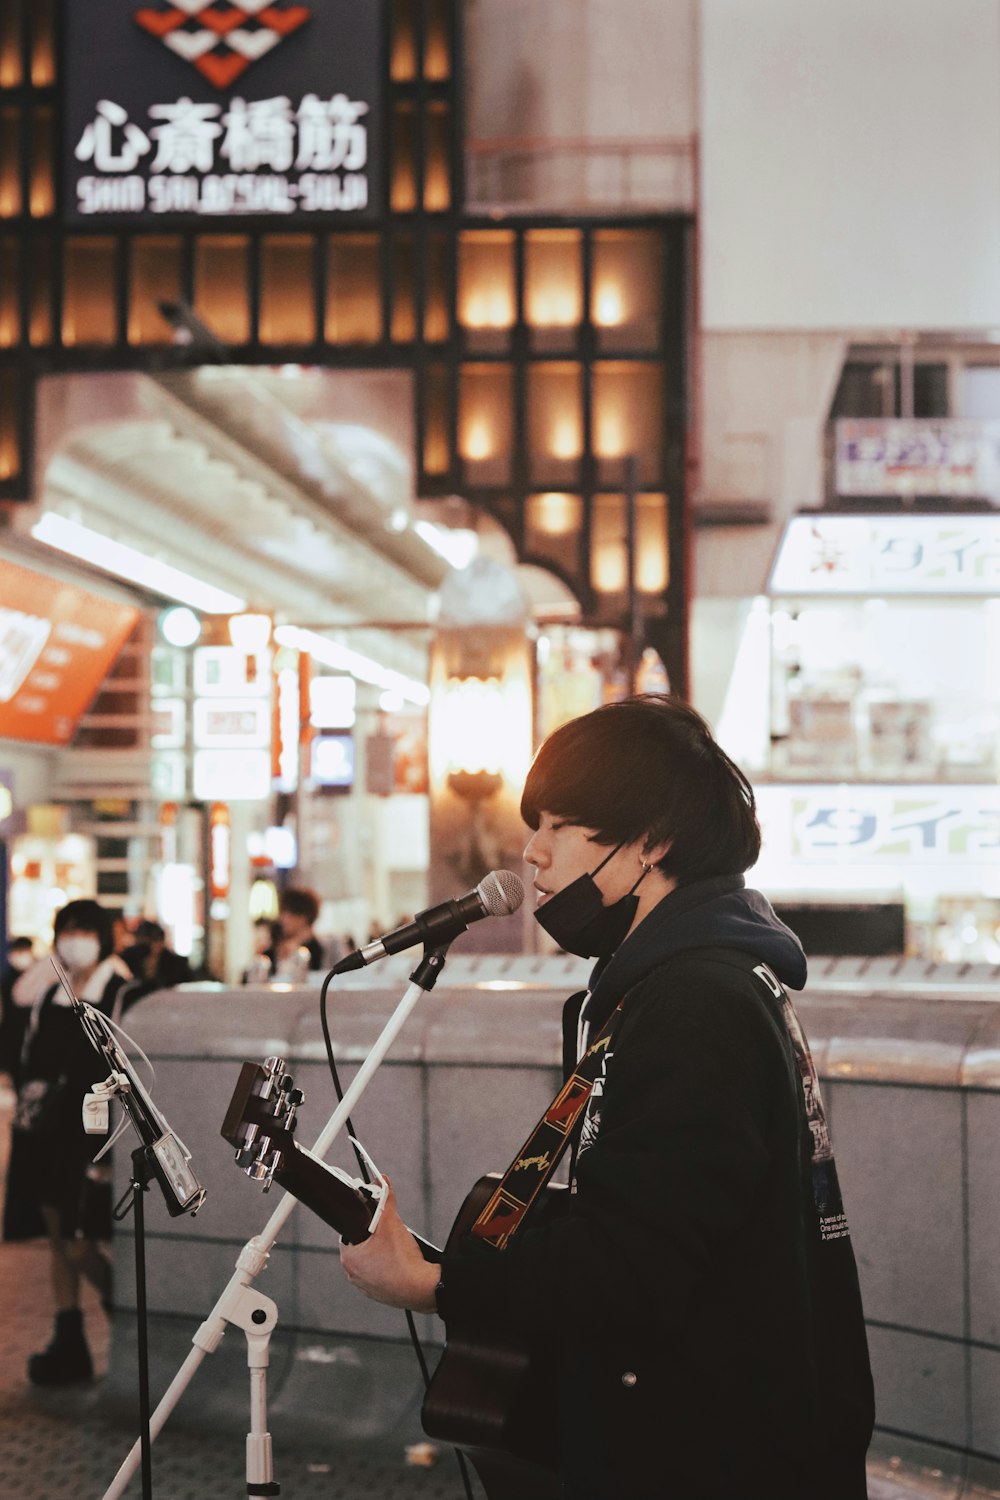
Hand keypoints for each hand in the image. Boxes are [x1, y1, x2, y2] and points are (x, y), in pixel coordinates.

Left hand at [339, 1180, 440, 1312]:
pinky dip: (389, 1267)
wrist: (421, 1288)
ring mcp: (366, 1287)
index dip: (363, 1222)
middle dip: (375, 1237)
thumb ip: (386, 1199)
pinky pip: (381, 1274)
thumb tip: (383, 1181)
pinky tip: (401, 1261)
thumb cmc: (403, 1261)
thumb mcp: (392, 1222)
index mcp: (349, 1258)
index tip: (374, 1220)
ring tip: (397, 1247)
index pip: (350, 1231)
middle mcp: (353, 1275)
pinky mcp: (380, 1294)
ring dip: (382, 1252)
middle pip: (361, 1245)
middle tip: (388, 1232)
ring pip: (372, 1260)